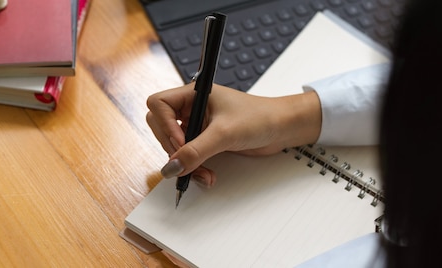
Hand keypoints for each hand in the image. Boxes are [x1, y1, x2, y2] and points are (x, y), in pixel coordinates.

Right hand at [146, 83, 320, 185]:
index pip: (159, 104)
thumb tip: (171, 167)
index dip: (164, 125)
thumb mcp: (224, 134)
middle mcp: (192, 108)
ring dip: (185, 163)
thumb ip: (195, 151)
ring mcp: (197, 125)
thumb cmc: (260, 117)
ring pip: (174, 146)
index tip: (180, 142)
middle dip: (173, 149)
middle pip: (160, 127)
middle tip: (187, 161)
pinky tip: (207, 175)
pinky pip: (188, 156)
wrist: (282, 128)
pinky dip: (193, 168)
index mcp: (193, 94)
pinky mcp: (205, 141)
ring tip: (203, 174)